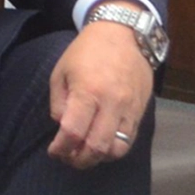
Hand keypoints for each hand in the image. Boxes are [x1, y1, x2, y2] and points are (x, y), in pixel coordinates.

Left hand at [47, 11, 154, 168]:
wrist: (123, 34)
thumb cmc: (86, 52)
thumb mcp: (61, 72)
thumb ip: (59, 103)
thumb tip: (62, 128)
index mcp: (88, 92)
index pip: (74, 132)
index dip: (61, 149)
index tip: (54, 152)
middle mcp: (112, 104)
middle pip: (97, 147)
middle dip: (80, 160)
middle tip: (68, 158)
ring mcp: (130, 109)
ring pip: (117, 149)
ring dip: (99, 158)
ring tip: (85, 154)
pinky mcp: (141, 111)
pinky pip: (130, 140)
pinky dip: (114, 149)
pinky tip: (101, 144)